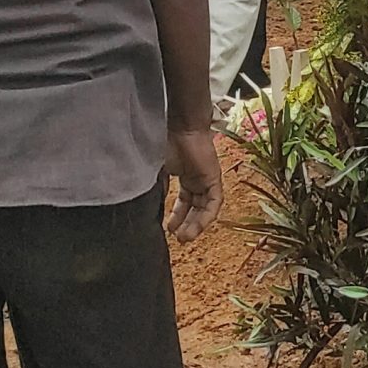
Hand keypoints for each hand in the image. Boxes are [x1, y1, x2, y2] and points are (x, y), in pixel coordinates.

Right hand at [163, 128, 223, 242]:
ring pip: (205, 208)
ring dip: (195, 224)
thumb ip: (158, 187)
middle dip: (186, 224)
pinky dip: (206, 216)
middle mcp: (197, 180)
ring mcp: (207, 179)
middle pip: (195, 208)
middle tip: (177, 239)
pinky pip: (214, 202)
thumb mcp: (158, 170)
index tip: (168, 229)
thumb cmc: (167, 144)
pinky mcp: (215, 179)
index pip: (184, 202)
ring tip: (184, 238)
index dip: (177, 217)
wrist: (181, 128)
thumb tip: (152, 206)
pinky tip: (196, 228)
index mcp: (185, 176)